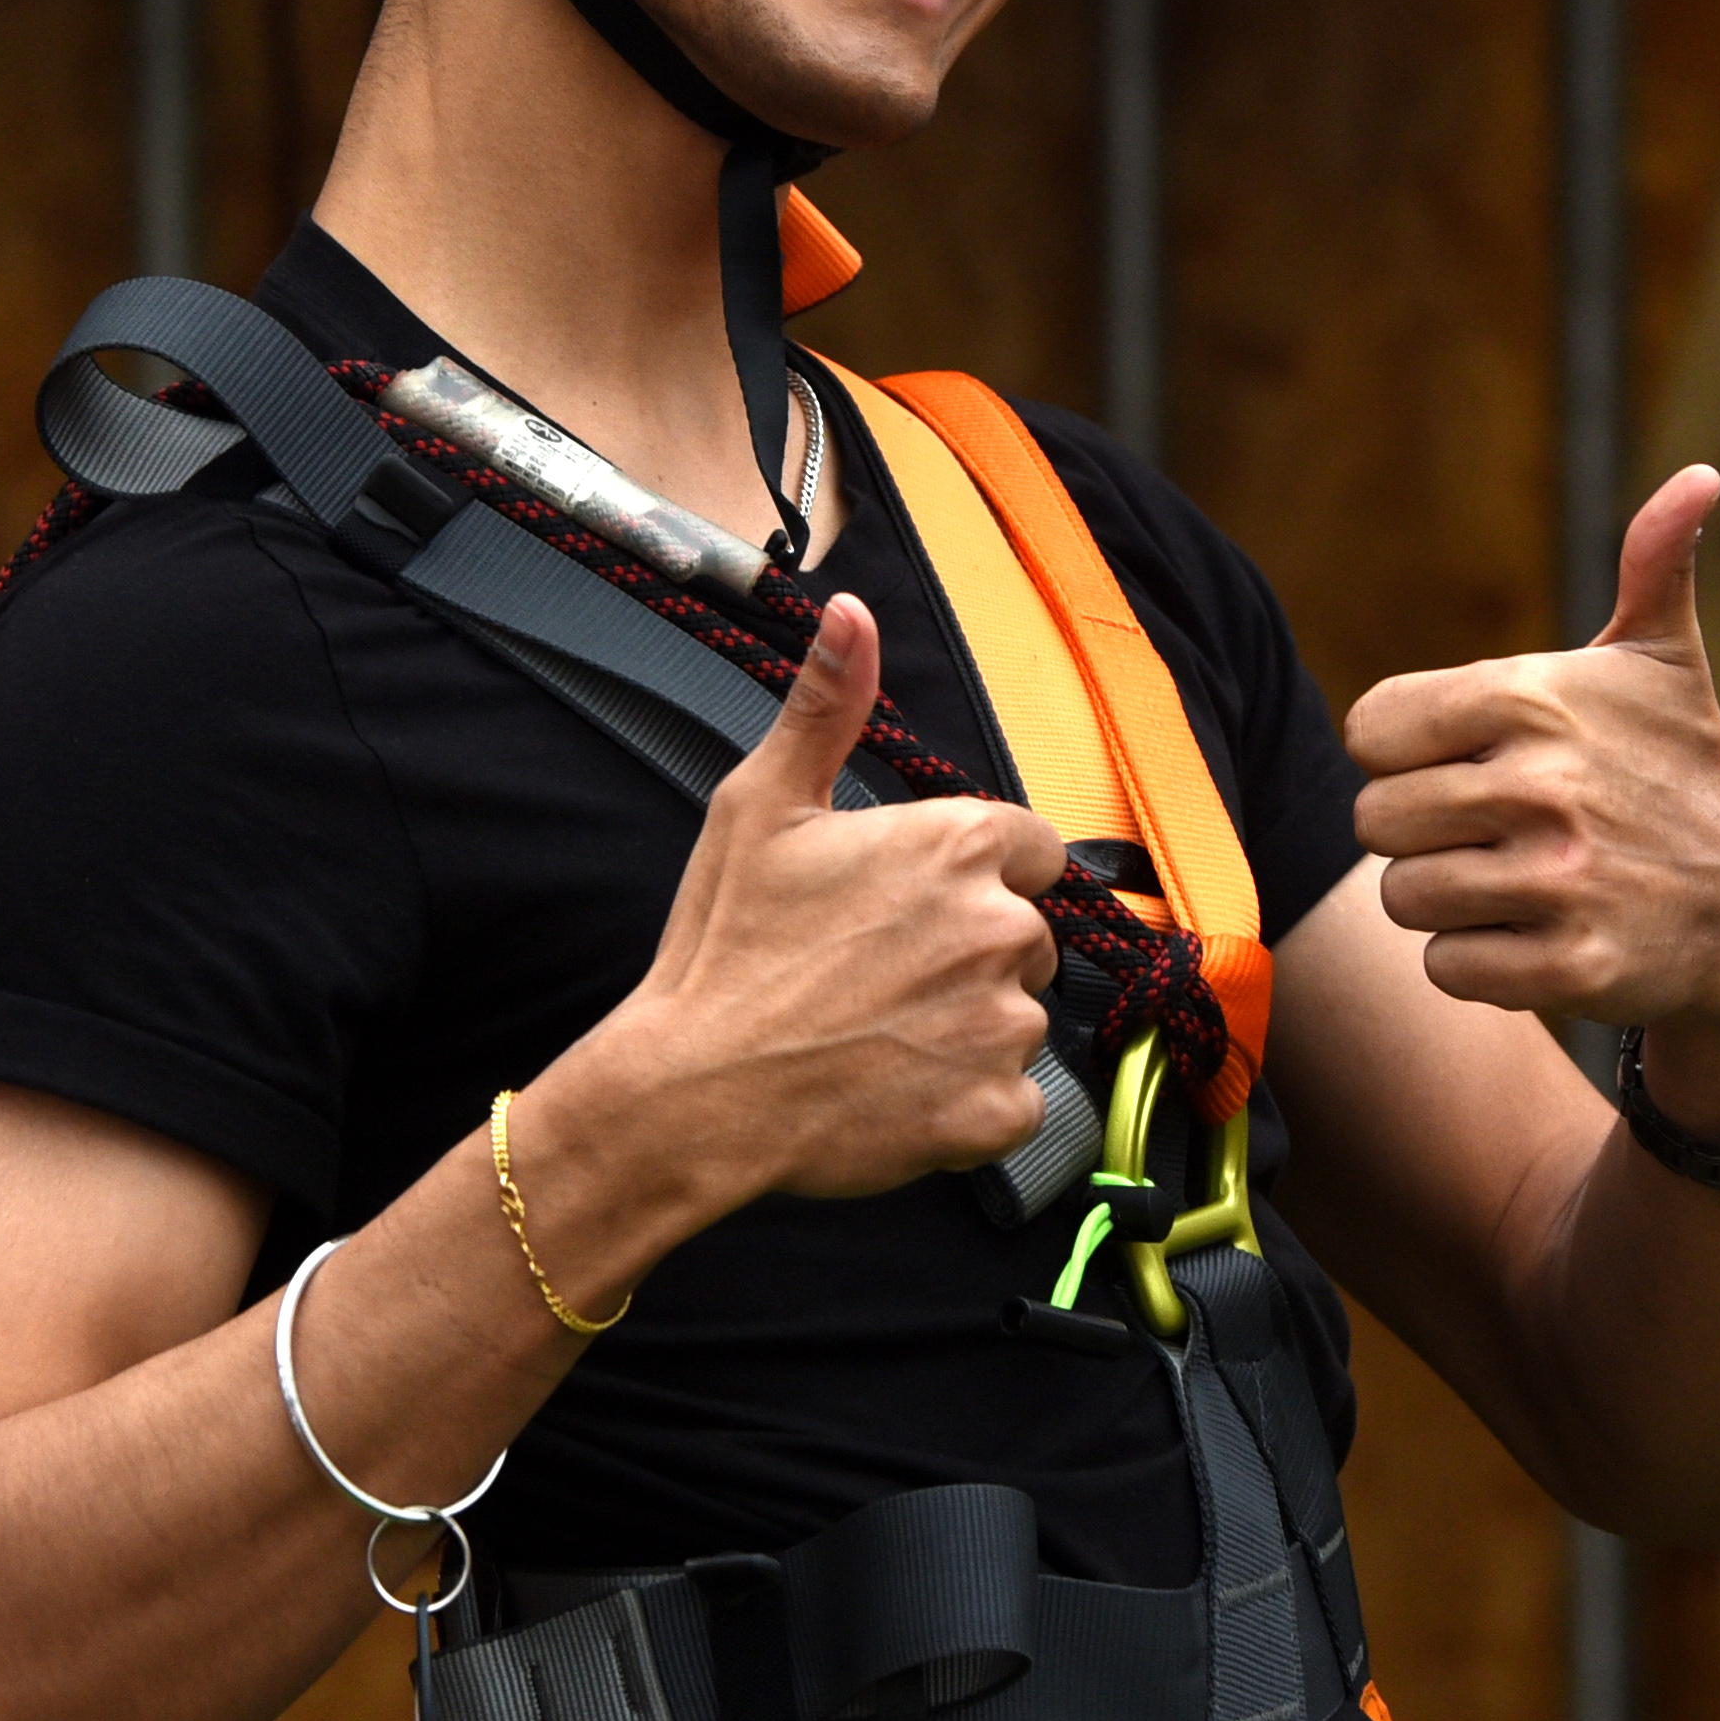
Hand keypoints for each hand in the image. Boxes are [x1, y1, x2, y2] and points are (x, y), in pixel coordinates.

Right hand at [550, 597, 1058, 1232]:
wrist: (691, 1093)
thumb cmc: (724, 948)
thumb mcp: (762, 806)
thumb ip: (826, 706)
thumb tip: (852, 610)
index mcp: (959, 843)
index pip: (1028, 849)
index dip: (973, 877)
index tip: (907, 908)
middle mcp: (1000, 926)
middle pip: (1027, 936)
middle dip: (970, 954)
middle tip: (876, 978)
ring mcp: (1004, 1023)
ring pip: (1018, 1018)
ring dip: (968, 1029)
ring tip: (876, 1037)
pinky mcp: (997, 1110)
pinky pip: (1013, 1102)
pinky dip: (969, 1106)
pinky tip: (896, 1092)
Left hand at [1345, 467, 1719, 1138]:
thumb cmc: (1681, 770)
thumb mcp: (1663, 662)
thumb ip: (1652, 564)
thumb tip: (1698, 476)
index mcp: (1535, 698)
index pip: (1372, 729)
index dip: (1407, 753)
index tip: (1469, 761)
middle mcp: (1543, 785)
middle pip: (1377, 819)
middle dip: (1424, 832)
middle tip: (1495, 831)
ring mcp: (1558, 880)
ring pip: (1404, 895)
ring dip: (1446, 900)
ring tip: (1515, 882)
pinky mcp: (1569, 967)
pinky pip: (1445, 966)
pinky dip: (1476, 963)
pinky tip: (1535, 935)